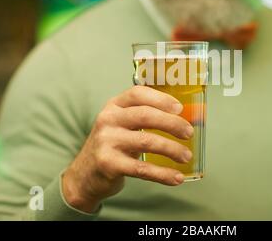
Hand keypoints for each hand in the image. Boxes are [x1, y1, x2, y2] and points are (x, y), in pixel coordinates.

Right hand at [62, 86, 193, 212]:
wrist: (83, 175)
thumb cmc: (112, 145)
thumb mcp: (121, 124)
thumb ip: (144, 117)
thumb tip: (182, 118)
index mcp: (114, 105)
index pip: (138, 93)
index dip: (161, 99)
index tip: (180, 108)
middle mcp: (108, 119)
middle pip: (146, 115)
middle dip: (172, 123)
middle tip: (188, 132)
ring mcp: (107, 141)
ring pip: (146, 141)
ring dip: (171, 149)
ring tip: (186, 156)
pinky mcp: (109, 164)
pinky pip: (142, 169)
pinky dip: (162, 174)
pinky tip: (176, 177)